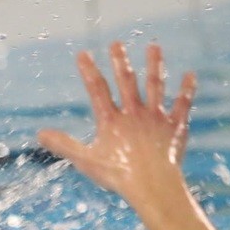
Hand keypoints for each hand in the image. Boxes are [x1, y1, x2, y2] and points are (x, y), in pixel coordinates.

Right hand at [38, 42, 196, 206]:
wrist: (154, 187)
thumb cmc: (118, 176)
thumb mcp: (86, 161)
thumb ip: (64, 145)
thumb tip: (40, 133)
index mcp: (111, 120)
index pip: (97, 90)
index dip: (89, 71)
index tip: (82, 54)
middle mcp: (134, 113)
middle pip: (127, 81)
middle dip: (120, 61)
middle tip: (116, 43)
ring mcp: (156, 118)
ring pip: (155, 86)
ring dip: (154, 65)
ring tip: (153, 46)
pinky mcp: (175, 126)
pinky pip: (182, 104)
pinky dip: (186, 89)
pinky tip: (190, 75)